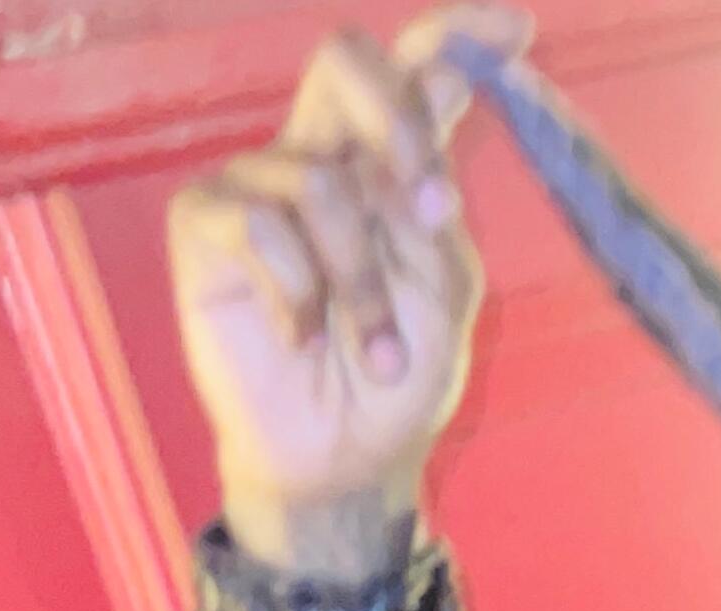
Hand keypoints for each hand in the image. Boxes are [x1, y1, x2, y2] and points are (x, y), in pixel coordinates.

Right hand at [167, 8, 532, 579]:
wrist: (345, 458)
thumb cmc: (398, 379)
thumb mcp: (441, 285)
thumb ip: (433, 193)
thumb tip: (447, 85)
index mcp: (391, 164)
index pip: (416, 72)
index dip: (458, 35)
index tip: (516, 26)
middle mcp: (324, 155)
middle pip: (346, 64)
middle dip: (399, 126)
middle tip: (431, 210)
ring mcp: (258, 182)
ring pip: (319, 183)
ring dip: (360, 284)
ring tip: (373, 354)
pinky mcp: (204, 223)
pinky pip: (258, 228)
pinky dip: (298, 297)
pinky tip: (303, 340)